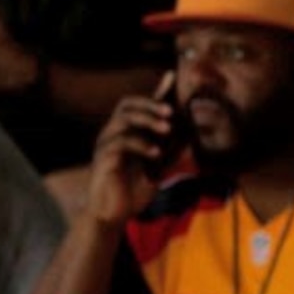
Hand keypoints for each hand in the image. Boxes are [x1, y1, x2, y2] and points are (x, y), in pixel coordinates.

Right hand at [86, 76, 178, 226]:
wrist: (113, 215)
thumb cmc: (132, 192)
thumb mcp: (158, 170)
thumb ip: (170, 154)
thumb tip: (190, 139)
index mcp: (125, 133)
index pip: (139, 106)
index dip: (155, 92)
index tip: (172, 78)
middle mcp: (113, 134)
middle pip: (127, 105)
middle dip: (150, 105)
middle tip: (171, 112)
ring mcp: (106, 145)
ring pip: (123, 120)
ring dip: (147, 121)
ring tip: (167, 130)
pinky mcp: (103, 160)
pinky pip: (119, 144)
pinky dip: (140, 144)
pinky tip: (155, 152)